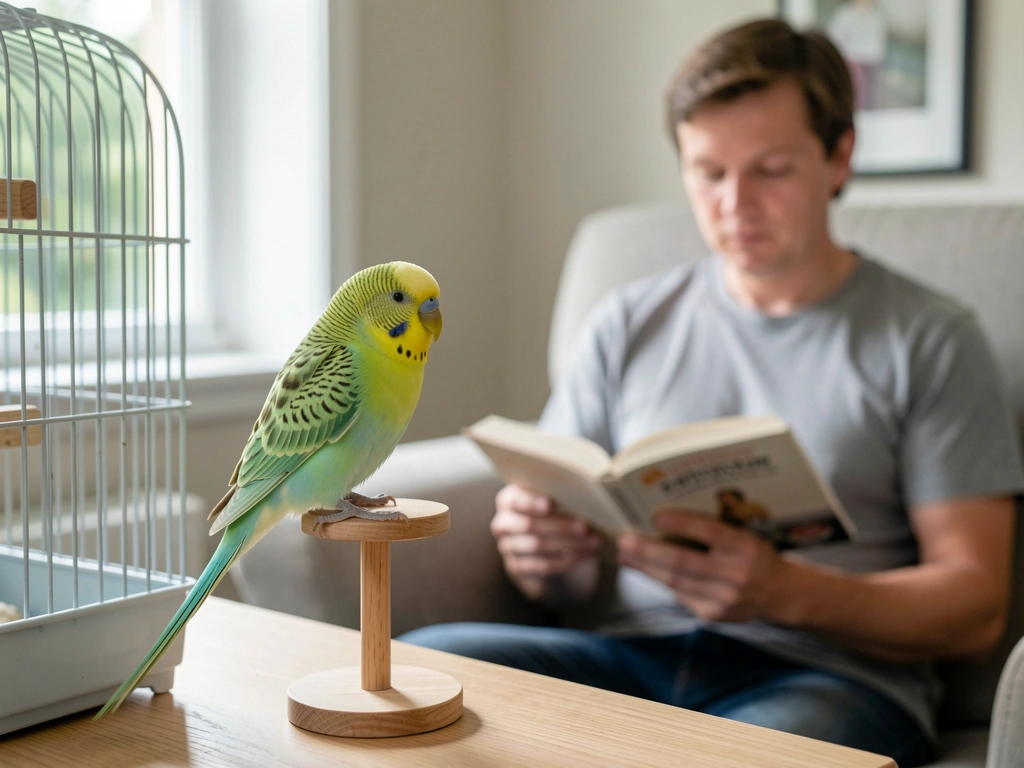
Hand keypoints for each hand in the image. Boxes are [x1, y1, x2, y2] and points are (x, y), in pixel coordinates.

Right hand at [491, 484, 601, 581]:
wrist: (544, 548)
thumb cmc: (552, 514)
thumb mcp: (551, 502)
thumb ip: (558, 496)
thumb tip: (584, 496)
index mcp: (508, 500)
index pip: (515, 500)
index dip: (531, 503)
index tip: (549, 504)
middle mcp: (502, 523)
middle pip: (529, 525)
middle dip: (559, 525)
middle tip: (585, 526)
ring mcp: (507, 547)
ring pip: (538, 546)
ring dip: (569, 543)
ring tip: (594, 541)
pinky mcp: (517, 567)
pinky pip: (543, 566)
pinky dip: (567, 561)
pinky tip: (586, 555)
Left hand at [616, 508, 794, 622]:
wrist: (780, 594)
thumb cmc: (755, 556)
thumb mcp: (744, 535)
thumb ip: (713, 531)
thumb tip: (665, 520)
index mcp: (745, 548)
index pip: (711, 532)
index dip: (683, 524)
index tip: (656, 516)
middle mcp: (736, 575)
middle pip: (684, 562)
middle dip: (649, 552)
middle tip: (623, 540)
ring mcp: (723, 599)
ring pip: (676, 581)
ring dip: (645, 567)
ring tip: (624, 555)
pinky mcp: (713, 615)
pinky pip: (679, 594)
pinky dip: (659, 580)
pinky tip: (643, 569)